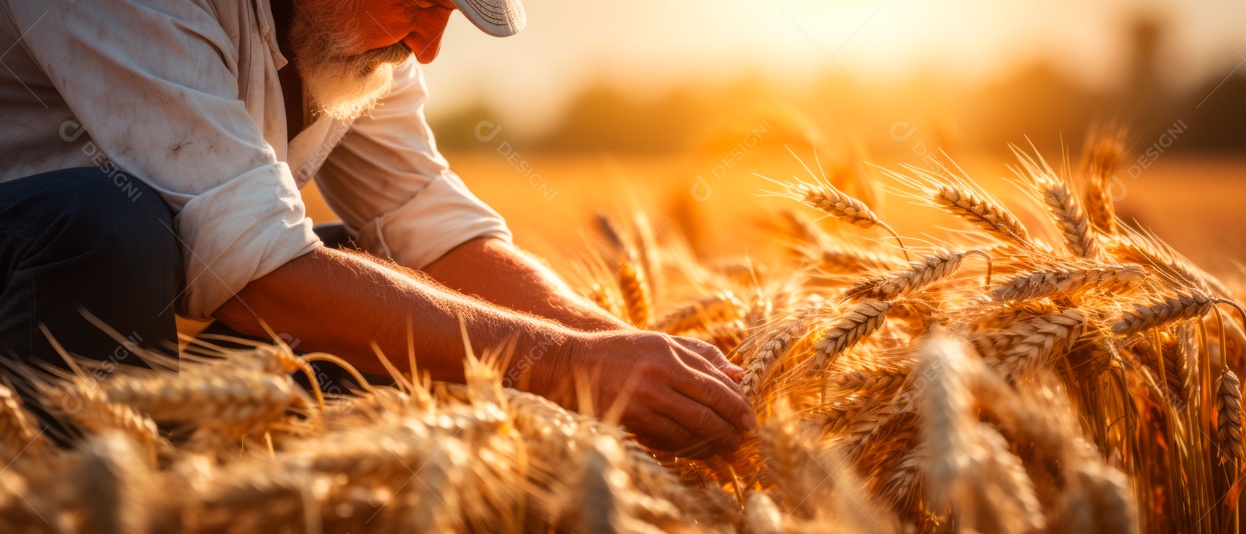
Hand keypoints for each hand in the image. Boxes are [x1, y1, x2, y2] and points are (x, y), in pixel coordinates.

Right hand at [531, 330, 757, 457]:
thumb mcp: (663, 342)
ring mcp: (641, 400)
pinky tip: (698, 453)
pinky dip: (686, 449)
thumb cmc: (623, 350)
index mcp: (669, 355)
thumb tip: (739, 375)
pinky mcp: (627, 418)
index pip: (715, 387)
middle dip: (730, 432)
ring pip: (687, 432)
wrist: (571, 362)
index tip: (751, 422)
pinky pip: (665, 440)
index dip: (738, 408)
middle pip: (705, 413)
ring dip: (711, 447)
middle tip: (745, 444)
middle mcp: (657, 377)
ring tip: (727, 453)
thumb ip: (702, 356)